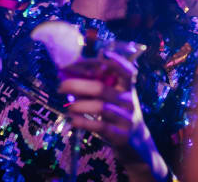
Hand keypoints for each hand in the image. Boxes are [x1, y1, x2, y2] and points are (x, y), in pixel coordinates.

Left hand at [59, 53, 166, 178]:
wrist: (136, 144)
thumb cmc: (118, 115)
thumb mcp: (114, 99)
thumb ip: (98, 87)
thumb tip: (69, 76)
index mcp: (128, 88)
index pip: (127, 71)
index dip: (116, 61)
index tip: (103, 53)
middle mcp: (129, 101)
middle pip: (101, 88)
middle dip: (77, 85)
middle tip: (61, 86)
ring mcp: (127, 118)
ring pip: (100, 107)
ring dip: (78, 105)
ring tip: (69, 107)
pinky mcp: (122, 135)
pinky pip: (100, 126)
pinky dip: (83, 122)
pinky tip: (74, 121)